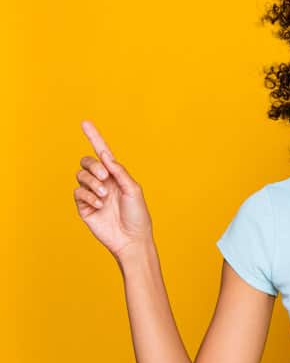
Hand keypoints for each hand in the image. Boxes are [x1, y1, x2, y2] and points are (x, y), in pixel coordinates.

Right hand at [75, 120, 153, 260]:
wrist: (131, 238)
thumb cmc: (138, 214)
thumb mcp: (133, 189)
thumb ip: (119, 172)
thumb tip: (105, 155)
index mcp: (116, 175)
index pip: (102, 153)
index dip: (94, 137)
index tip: (85, 123)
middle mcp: (102, 182)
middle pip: (86, 162)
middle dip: (93, 166)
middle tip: (105, 178)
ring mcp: (92, 194)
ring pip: (80, 176)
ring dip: (93, 184)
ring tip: (104, 197)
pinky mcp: (83, 206)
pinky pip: (78, 193)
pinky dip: (88, 197)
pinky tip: (98, 205)